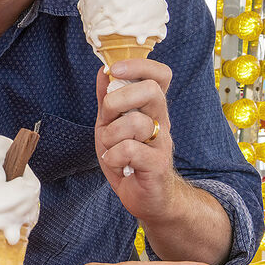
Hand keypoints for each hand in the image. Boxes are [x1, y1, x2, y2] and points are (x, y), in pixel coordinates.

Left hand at [94, 59, 178, 220]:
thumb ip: (107, 99)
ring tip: (111, 148)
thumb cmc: (128, 159)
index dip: (139, 66)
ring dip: (111, 135)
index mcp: (151, 108)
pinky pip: (129, 150)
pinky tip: (116, 163)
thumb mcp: (111, 124)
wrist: (148, 198)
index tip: (114, 70)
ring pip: (135, 122)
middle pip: (151, 91)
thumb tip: (103, 71)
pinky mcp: (157, 165)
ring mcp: (162, 143)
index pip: (160, 75)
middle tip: (107, 118)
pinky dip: (113, 157)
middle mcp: (161, 121)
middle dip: (118, 100)